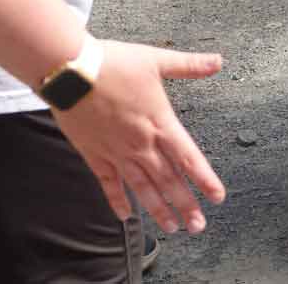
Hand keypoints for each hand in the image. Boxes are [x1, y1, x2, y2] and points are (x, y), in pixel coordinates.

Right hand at [52, 41, 225, 234]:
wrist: (70, 71)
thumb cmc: (113, 63)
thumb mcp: (157, 60)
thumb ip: (189, 65)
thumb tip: (218, 60)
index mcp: (160, 122)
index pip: (188, 158)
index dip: (204, 179)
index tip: (217, 197)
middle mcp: (140, 143)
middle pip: (168, 180)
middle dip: (185, 205)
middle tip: (198, 225)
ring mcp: (116, 152)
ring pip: (142, 187)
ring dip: (157, 209)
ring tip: (171, 227)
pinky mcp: (94, 154)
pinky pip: (108, 183)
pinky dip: (117, 200)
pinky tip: (126, 216)